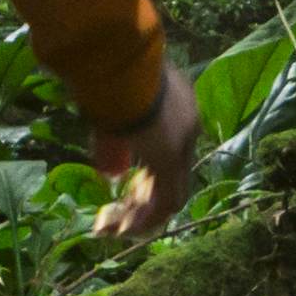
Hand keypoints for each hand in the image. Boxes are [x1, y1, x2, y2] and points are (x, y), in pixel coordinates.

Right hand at [89, 62, 203, 242]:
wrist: (117, 65)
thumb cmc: (108, 76)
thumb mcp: (110, 110)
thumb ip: (113, 147)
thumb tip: (113, 176)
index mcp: (178, 106)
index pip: (169, 150)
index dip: (147, 173)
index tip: (126, 188)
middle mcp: (187, 125)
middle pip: (171, 174)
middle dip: (143, 198)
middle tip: (120, 217)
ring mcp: (182, 143)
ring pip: (171, 191)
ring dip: (144, 214)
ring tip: (118, 230)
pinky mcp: (170, 159)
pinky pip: (166, 200)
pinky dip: (148, 218)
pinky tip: (127, 230)